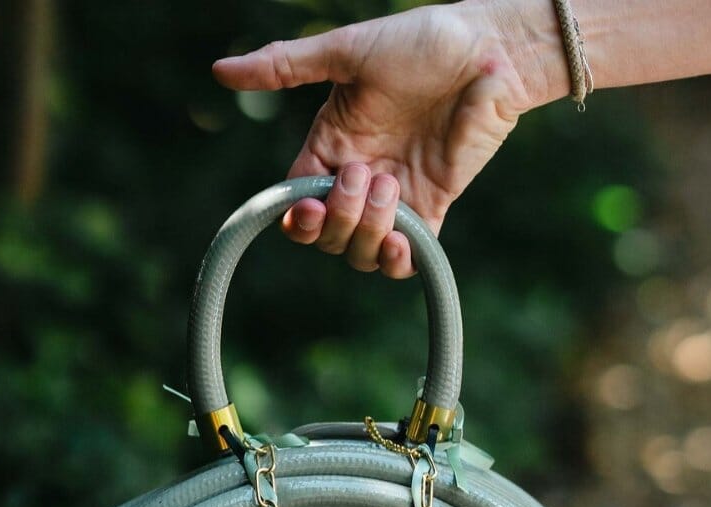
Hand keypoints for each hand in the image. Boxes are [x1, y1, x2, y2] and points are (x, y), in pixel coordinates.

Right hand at [211, 0, 550, 278]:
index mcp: (332, 146)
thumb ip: (286, 66)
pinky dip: (397, 260)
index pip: (299, 202)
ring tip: (391, 185)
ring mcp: (395, 199)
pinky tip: (401, 240)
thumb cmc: (422, 41)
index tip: (310, 207)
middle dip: (341, 217)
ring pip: (362, 251)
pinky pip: (404, 259)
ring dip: (369, 231)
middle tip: (366, 173)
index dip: (300, 217)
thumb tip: (220, 71)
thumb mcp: (348, 51)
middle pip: (329, 236)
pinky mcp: (431, 209)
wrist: (490, 53)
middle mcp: (359, 178)